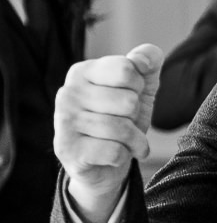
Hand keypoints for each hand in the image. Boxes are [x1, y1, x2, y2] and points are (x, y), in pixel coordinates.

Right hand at [54, 44, 161, 222]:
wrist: (105, 162)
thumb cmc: (123, 119)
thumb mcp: (141, 87)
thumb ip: (147, 61)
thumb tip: (144, 60)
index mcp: (83, 71)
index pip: (126, 69)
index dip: (139, 87)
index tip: (131, 96)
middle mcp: (68, 92)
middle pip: (128, 101)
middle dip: (137, 117)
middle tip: (126, 123)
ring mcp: (63, 121)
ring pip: (122, 128)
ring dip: (135, 141)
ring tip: (128, 142)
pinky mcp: (67, 149)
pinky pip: (114, 152)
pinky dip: (124, 156)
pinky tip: (115, 155)